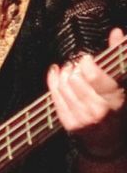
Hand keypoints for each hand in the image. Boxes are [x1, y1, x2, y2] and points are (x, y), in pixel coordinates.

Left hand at [50, 27, 126, 172]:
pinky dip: (53, 81)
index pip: (94, 76)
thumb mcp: (121, 83)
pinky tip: (56, 73)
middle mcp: (99, 110)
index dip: (86, 64)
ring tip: (69, 71)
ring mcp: (83, 119)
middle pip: (75, 79)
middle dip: (74, 69)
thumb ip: (119, 55)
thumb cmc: (116, 106)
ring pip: (62, 87)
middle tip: (77, 66)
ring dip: (63, 74)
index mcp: (115, 99)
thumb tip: (116, 32)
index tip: (86, 59)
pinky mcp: (69, 124)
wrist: (108, 140)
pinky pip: (54, 97)